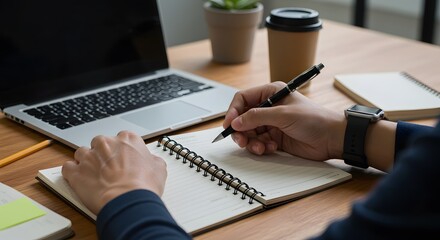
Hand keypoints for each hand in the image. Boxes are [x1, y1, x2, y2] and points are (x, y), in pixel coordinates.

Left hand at [62, 131, 166, 213]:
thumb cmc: (144, 186)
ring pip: (82, 153)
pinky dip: (72, 173)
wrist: (128, 201)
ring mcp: (89, 157)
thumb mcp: (159, 168)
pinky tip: (79, 180)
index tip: (123, 160)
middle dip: (102, 154)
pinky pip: (68, 168)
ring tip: (94, 176)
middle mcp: (106, 143)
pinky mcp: (76, 172)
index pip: (121, 139)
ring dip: (86, 162)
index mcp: (127, 139)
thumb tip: (151, 161)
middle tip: (110, 169)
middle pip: (99, 144)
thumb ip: (151, 160)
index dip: (122, 151)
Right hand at [223, 82, 345, 160]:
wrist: (332, 138)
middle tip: (241, 141)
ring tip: (260, 147)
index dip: (233, 112)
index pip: (243, 99)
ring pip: (249, 133)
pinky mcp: (275, 137)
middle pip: (243, 118)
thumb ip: (257, 117)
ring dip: (251, 141)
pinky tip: (271, 148)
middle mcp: (269, 107)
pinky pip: (258, 142)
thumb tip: (236, 122)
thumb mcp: (283, 115)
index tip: (229, 125)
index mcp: (271, 93)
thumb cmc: (314, 119)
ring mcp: (272, 123)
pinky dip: (260, 147)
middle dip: (240, 130)